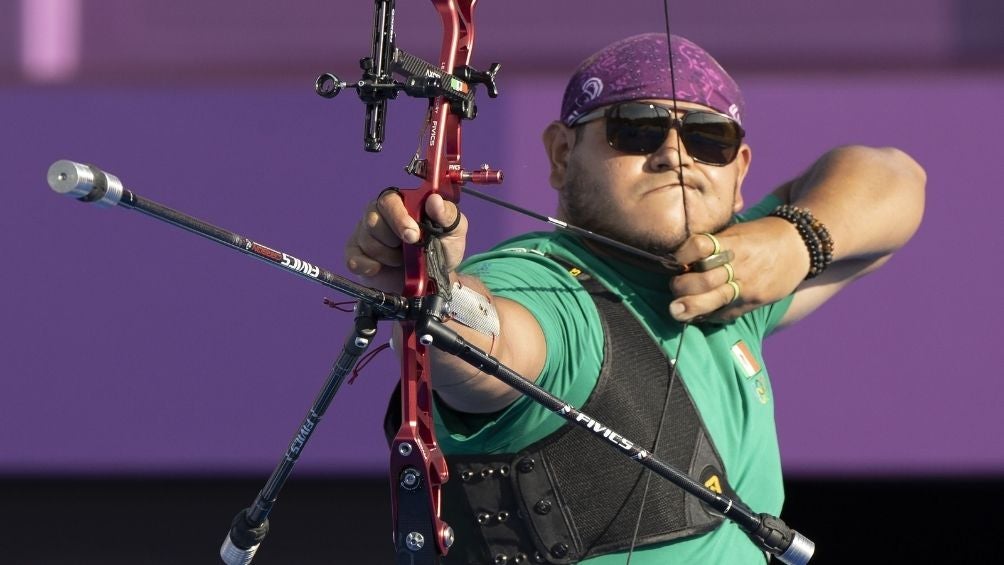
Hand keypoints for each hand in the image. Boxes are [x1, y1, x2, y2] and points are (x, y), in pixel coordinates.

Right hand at [344, 191, 467, 290]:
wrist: (432, 280)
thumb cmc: (441, 249)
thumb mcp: (454, 231)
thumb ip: (448, 214)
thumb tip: (434, 201)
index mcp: (401, 201)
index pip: (390, 201)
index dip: (399, 219)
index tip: (413, 236)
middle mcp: (378, 213)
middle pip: (373, 220)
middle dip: (394, 241)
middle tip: (409, 250)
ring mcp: (364, 233)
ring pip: (367, 242)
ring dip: (388, 257)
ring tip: (401, 260)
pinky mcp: (356, 253)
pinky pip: (353, 258)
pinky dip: (367, 266)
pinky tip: (379, 269)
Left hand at [669, 217, 807, 322]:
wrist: (800, 245)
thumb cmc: (762, 236)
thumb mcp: (737, 231)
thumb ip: (713, 244)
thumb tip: (682, 259)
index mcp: (731, 242)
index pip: (699, 246)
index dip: (681, 255)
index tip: (674, 259)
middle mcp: (738, 264)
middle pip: (702, 280)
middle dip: (680, 287)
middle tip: (674, 287)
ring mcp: (747, 285)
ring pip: (712, 300)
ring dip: (690, 306)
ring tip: (676, 310)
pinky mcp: (754, 301)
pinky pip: (727, 313)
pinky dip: (710, 316)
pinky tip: (699, 316)